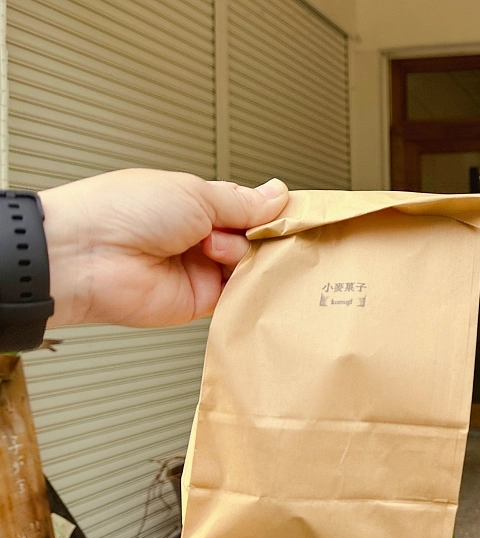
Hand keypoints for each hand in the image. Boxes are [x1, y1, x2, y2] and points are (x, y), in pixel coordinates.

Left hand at [40, 169, 288, 327]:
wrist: (85, 256)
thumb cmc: (123, 212)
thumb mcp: (195, 194)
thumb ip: (242, 202)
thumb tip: (278, 195)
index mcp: (196, 204)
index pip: (249, 209)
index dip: (272, 212)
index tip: (294, 214)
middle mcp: (200, 237)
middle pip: (255, 239)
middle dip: (261, 235)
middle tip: (261, 232)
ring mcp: (200, 270)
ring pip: (250, 267)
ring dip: (246, 258)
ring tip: (220, 249)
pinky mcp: (200, 302)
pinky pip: (238, 296)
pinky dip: (246, 288)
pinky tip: (246, 278)